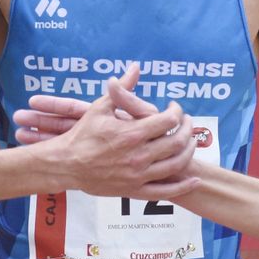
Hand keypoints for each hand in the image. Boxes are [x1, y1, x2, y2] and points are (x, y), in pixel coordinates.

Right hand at [22, 65, 197, 200]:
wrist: (65, 164)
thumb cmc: (82, 134)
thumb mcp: (101, 107)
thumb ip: (123, 89)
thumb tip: (136, 67)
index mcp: (131, 133)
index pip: (168, 120)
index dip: (177, 112)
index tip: (174, 108)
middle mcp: (138, 155)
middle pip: (177, 142)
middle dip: (187, 129)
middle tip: (186, 123)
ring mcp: (137, 175)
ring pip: (175, 165)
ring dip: (189, 152)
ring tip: (190, 142)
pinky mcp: (134, 190)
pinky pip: (164, 192)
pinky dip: (182, 186)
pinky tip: (193, 180)